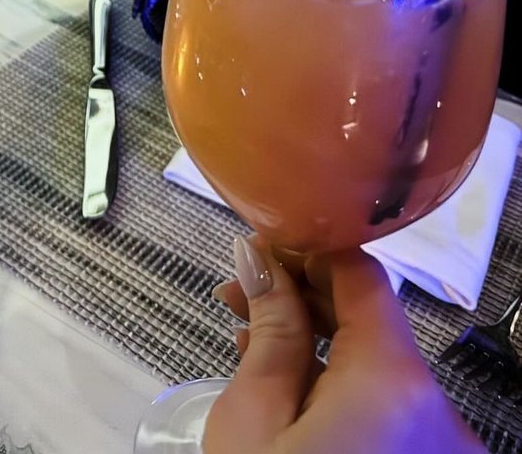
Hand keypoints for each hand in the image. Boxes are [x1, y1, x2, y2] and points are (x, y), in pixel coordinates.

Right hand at [204, 238, 482, 453]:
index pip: (360, 274)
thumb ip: (269, 332)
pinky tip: (288, 387)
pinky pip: (388, 409)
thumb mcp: (254, 423)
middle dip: (301, 296)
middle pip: (371, 320)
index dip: (305, 248)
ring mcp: (441, 447)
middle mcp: (435, 410)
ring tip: (251, 339)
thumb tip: (261, 262)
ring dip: (316, 342)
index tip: (259, 246)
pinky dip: (340, 388)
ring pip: (378, 366)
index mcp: (392, 380)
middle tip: (239, 292)